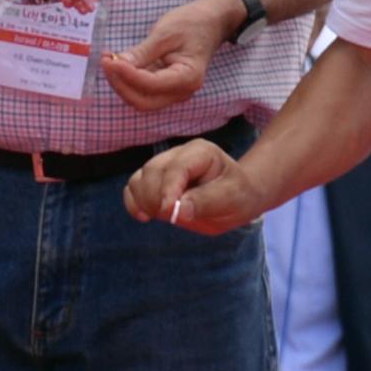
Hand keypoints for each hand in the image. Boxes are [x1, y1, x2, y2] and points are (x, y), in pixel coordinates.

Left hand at [101, 0, 238, 112]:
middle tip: (105, 61)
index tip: (109, 60)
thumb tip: (118, 64)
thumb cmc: (191, 23)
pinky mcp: (164, 86)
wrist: (209, 22)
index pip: (151, 85)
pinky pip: (142, 90)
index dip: (127, 75)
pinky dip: (127, 80)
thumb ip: (143, 52)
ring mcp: (173, 91)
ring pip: (140, 98)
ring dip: (121, 83)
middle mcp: (182, 92)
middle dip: (120, 84)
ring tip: (107, 59)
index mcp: (188, 77)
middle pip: (143, 101)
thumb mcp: (166, 32)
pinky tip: (115, 62)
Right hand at [125, 140, 262, 232]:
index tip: (168, 211)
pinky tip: (145, 217)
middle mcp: (178, 155)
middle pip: (152, 171)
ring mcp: (164, 168)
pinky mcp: (154, 183)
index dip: (169, 189)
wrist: (235, 200)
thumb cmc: (237, 195)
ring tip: (163, 216)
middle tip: (172, 217)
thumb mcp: (232, 197)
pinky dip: (133, 203)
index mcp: (200, 152)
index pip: (176, 167)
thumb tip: (179, 210)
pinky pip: (133, 188)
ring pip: (139, 179)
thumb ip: (206, 201)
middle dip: (156, 197)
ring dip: (144, 201)